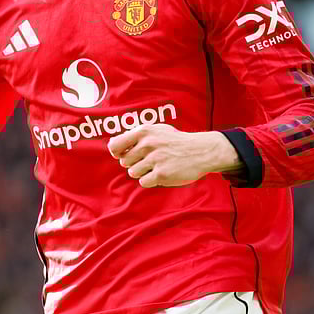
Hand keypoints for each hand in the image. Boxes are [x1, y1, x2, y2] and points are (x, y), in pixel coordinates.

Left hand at [108, 123, 239, 187]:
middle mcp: (148, 144)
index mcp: (144, 132)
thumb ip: (136, 136)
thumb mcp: (157, 130)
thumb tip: (112, 145)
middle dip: (134, 163)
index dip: (117, 153)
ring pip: (133, 172)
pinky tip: (161, 173)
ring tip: (156, 166)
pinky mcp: (161, 174)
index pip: (115, 145)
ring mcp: (155, 159)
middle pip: (124, 162)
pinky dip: (150, 180)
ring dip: (142, 172)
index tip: (124, 155)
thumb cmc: (176, 141)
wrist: (201, 150)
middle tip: (149, 160)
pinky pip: (144, 182)